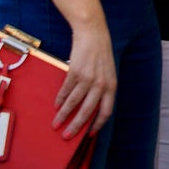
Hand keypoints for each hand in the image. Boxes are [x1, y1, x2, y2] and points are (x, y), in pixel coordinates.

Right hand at [54, 18, 115, 137]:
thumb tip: (91, 107)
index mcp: (112, 85)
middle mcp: (101, 83)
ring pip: (73, 103)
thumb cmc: (100, 53)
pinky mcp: (75, 72)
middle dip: (76, 126)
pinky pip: (66, 90)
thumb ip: (102, 88)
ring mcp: (88, 78)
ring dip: (63, 115)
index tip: (89, 134)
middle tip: (67, 136)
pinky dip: (60, 100)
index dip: (97, 124)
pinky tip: (56, 106)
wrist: (93, 33)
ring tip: (56, 124)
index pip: (106, 111)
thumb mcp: (107, 72)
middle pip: (87, 111)